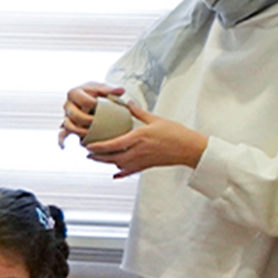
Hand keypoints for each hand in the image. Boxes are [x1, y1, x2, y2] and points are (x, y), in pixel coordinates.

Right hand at [59, 83, 121, 146]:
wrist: (91, 97)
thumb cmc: (97, 93)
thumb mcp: (104, 88)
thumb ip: (111, 89)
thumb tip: (120, 91)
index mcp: (74, 92)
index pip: (84, 101)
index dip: (94, 106)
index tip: (103, 108)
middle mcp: (67, 105)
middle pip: (76, 115)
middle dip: (88, 121)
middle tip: (99, 123)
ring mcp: (66, 116)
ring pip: (69, 126)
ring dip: (80, 132)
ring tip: (90, 134)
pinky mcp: (67, 126)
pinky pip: (62, 135)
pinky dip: (62, 141)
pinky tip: (65, 147)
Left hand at [86, 100, 208, 177]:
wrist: (190, 148)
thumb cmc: (176, 133)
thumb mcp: (156, 119)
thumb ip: (139, 112)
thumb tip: (128, 102)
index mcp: (139, 137)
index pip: (115, 144)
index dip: (100, 146)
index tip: (89, 145)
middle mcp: (139, 151)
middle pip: (113, 157)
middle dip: (98, 156)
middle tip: (87, 153)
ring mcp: (143, 160)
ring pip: (119, 165)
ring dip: (106, 163)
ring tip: (95, 159)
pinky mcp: (147, 166)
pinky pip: (131, 171)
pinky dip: (121, 173)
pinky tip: (115, 175)